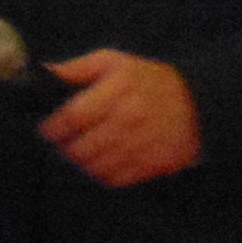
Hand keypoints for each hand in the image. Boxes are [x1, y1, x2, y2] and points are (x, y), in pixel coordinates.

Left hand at [42, 49, 202, 188]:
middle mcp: (130, 118)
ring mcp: (142, 145)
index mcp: (119, 90)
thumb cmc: (148, 80)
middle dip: (65, 147)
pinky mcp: (151, 165)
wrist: (197, 103)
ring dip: (81, 162)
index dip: (53, 127)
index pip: (73, 116)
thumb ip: (76, 69)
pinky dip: (101, 174)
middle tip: (64, 142)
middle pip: (81, 147)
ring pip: (95, 166)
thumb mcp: (113, 63)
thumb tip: (44, 74)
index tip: (47, 129)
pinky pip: (114, 179)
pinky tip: (102, 161)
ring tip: (82, 151)